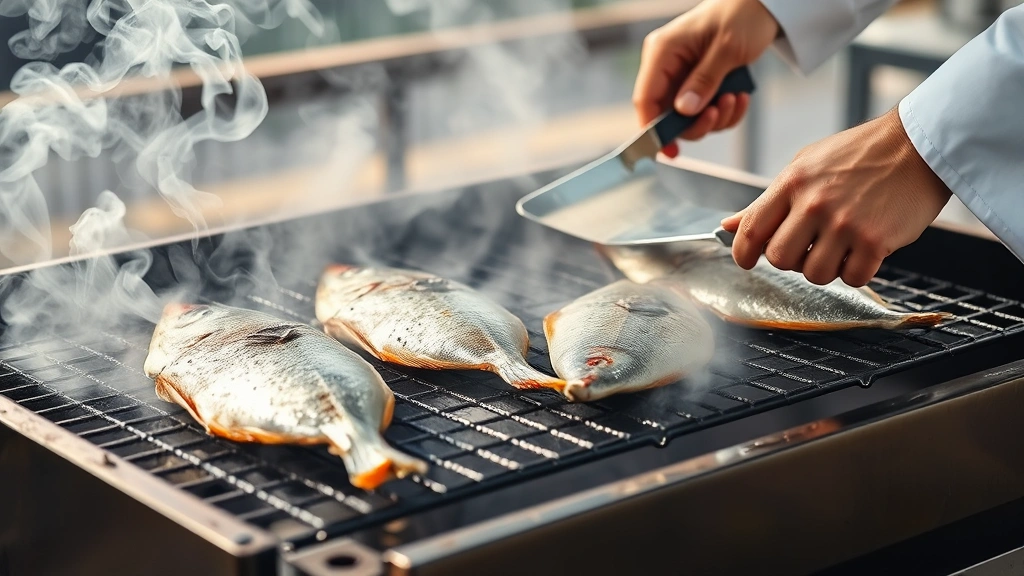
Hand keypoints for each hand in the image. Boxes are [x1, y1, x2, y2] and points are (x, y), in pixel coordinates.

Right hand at [632, 0, 778, 156]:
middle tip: (719, 112)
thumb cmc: (742, 14)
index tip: (670, 150)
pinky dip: (725, 112)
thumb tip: (684, 111)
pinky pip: (705, 111)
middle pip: (667, 115)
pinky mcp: (699, 84)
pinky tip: (740, 97)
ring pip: (689, 118)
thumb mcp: (727, 48)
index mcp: (663, 51)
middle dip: (696, 121)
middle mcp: (667, 66)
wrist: (761, 5)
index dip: (653, 129)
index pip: (646, 98)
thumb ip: (704, 81)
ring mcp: (683, 76)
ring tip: (735, 98)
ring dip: (716, 117)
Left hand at [720, 107, 952, 286]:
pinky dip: (856, 271)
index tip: (747, 261)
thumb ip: (767, 201)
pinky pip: (852, 278)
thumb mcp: (804, 166)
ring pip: (815, 274)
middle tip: (809, 245)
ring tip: (839, 245)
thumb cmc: (857, 154)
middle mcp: (814, 204)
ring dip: (825, 267)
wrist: (917, 144)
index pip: (751, 231)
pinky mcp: (875, 240)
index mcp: (791, 183)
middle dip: (791, 259)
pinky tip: (862, 250)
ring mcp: (845, 224)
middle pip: (780, 259)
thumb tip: (728, 225)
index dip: (743, 254)